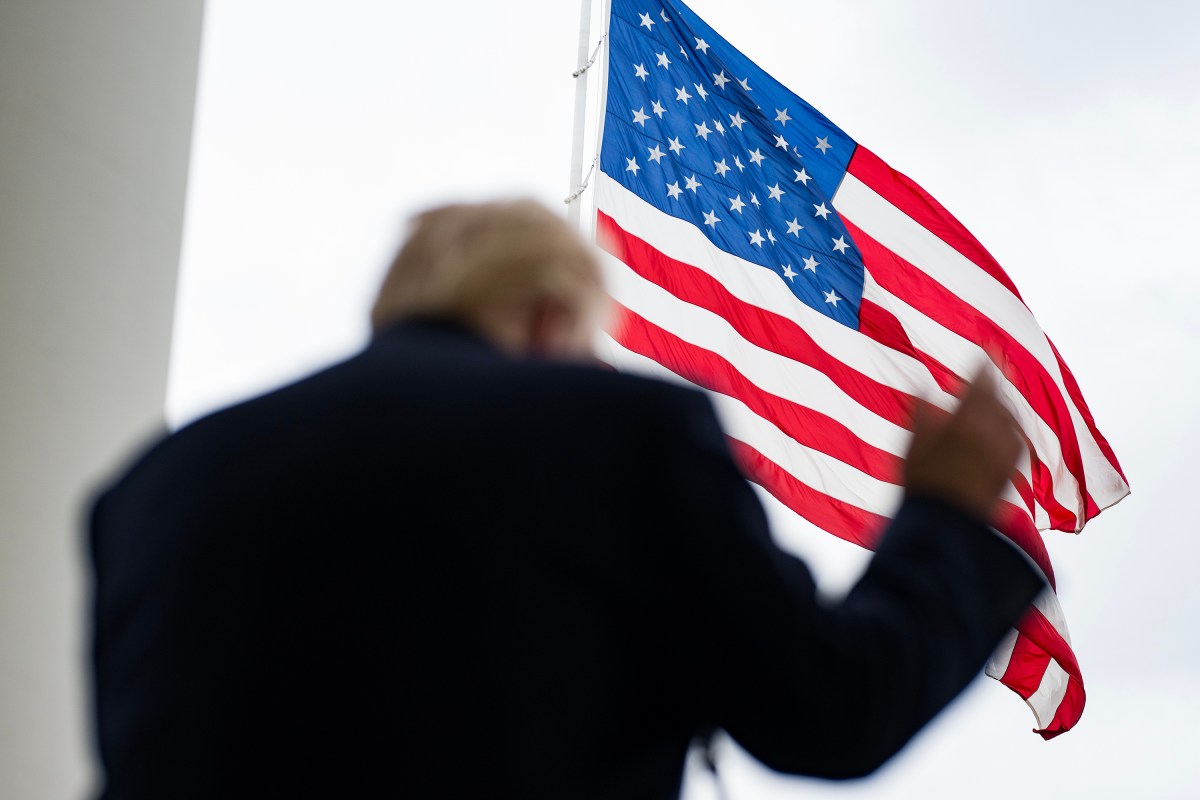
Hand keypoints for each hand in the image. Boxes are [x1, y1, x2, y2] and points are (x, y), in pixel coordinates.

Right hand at [903, 370, 1021, 521]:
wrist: (947, 527)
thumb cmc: (924, 486)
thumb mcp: (914, 447)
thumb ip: (921, 414)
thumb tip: (922, 388)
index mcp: (968, 422)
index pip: (982, 384)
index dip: (984, 365)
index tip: (986, 350)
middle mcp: (993, 434)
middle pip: (999, 399)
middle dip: (995, 383)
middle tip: (992, 369)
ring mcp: (1005, 453)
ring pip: (1010, 418)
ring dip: (1002, 405)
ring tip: (994, 399)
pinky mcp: (1011, 470)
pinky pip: (1014, 437)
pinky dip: (1008, 426)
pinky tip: (1000, 429)